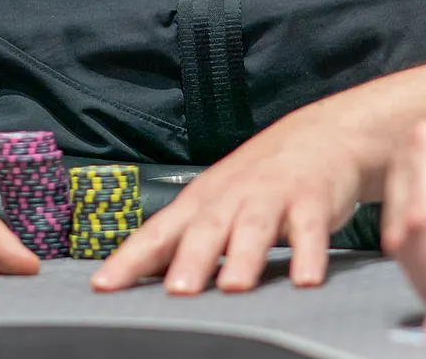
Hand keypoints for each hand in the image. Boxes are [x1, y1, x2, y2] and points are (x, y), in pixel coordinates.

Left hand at [90, 105, 367, 294]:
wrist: (322, 132)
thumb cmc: (261, 176)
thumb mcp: (219, 202)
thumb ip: (189, 240)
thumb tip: (150, 279)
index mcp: (202, 201)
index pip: (158, 232)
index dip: (130, 259)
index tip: (104, 285)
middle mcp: (231, 197)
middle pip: (205, 229)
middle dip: (190, 260)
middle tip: (177, 292)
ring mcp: (271, 197)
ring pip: (253, 228)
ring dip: (243, 257)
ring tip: (235, 287)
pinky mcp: (311, 201)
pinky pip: (309, 230)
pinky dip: (308, 254)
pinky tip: (305, 279)